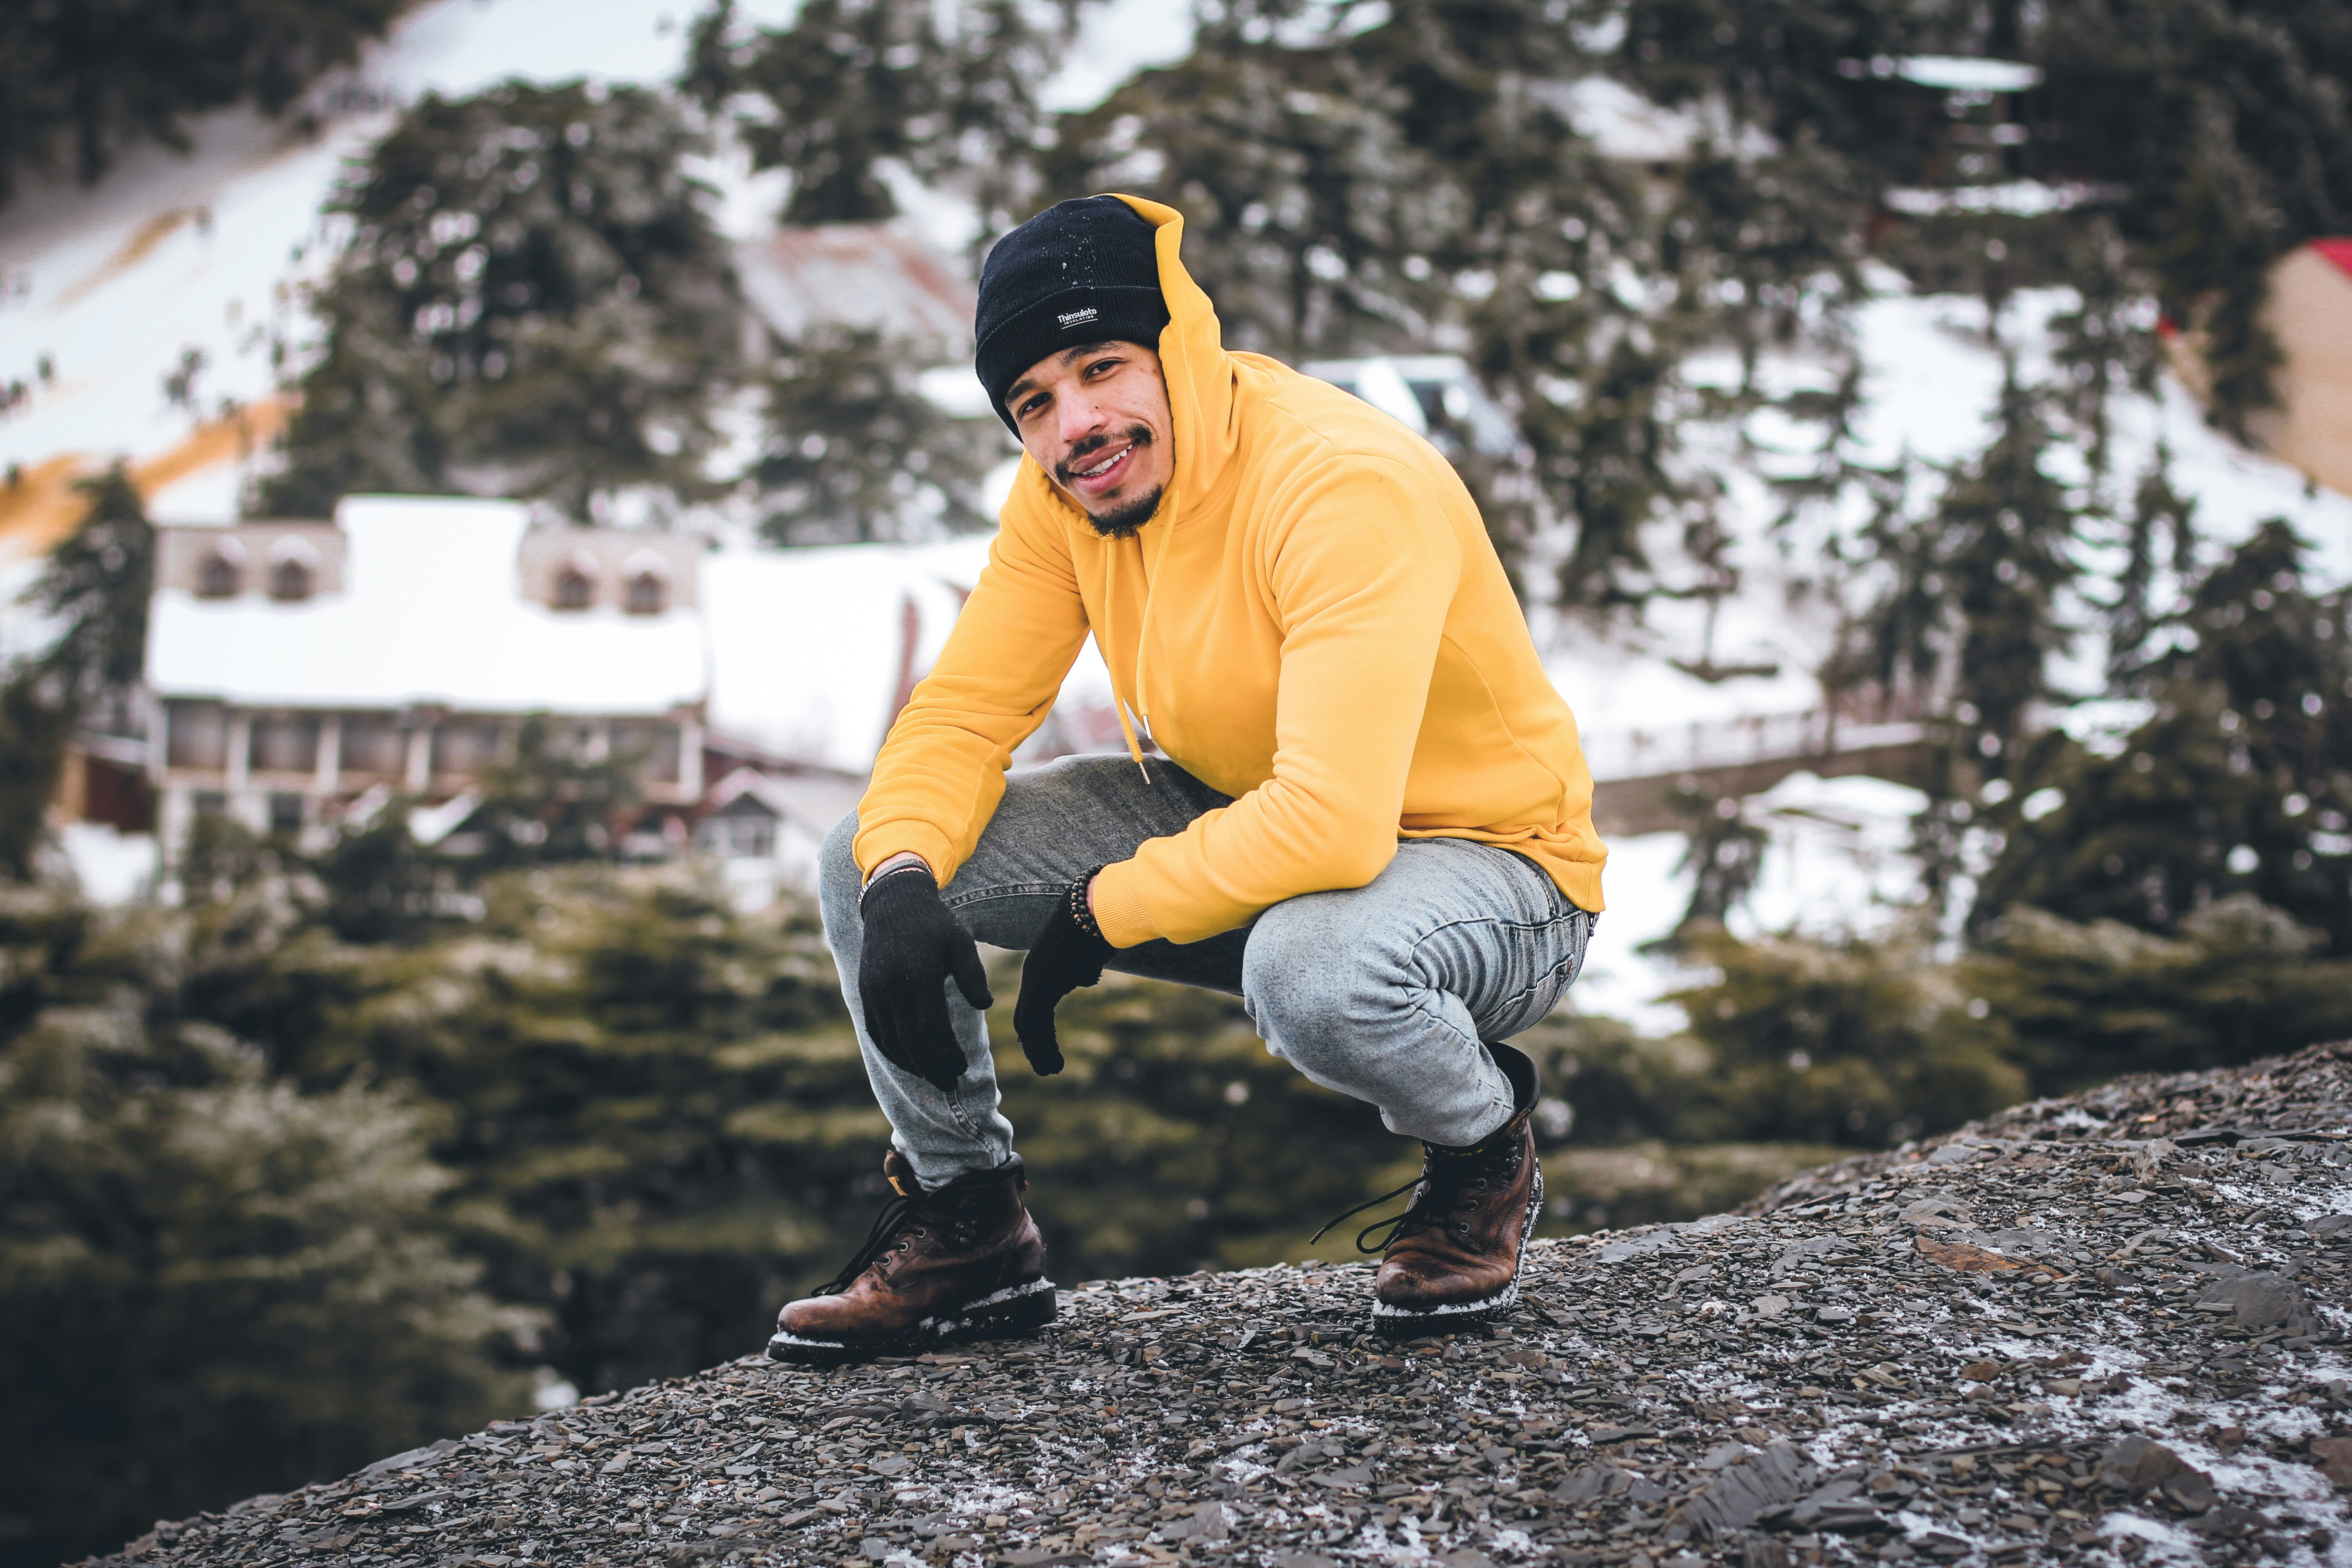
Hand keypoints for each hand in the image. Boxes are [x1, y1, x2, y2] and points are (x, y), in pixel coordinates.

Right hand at [857, 867, 993, 1090]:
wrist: (894, 903)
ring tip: (933, 1077)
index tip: (963, 1067)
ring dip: (911, 1064)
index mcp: (919, 975)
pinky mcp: (865, 992)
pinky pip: (875, 1031)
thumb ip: (973, 975)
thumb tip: (986, 1005)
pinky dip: (891, 1051)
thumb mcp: (961, 942)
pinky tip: (909, 1062)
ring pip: (890, 1041)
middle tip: (951, 1083)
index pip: (932, 1027)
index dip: (947, 1052)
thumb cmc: (935, 925)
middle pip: (910, 1041)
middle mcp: (891, 987)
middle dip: (931, 1067)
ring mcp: (874, 991)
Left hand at [1012, 874, 1113, 1075]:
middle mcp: (1033, 973)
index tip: (1044, 1047)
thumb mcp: (1087, 950)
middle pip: (1027, 1018)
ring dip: (1039, 1051)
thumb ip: (1081, 967)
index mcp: (1040, 964)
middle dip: (1035, 1045)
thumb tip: (1084, 978)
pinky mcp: (1042, 985)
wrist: (1095, 907)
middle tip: (1045, 1067)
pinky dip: (1043, 1047)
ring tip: (1052, 1070)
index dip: (1037, 1028)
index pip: (1033, 1002)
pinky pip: (1037, 1024)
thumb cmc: (1098, 923)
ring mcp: (1035, 979)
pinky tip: (1055, 1063)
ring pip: (1029, 1025)